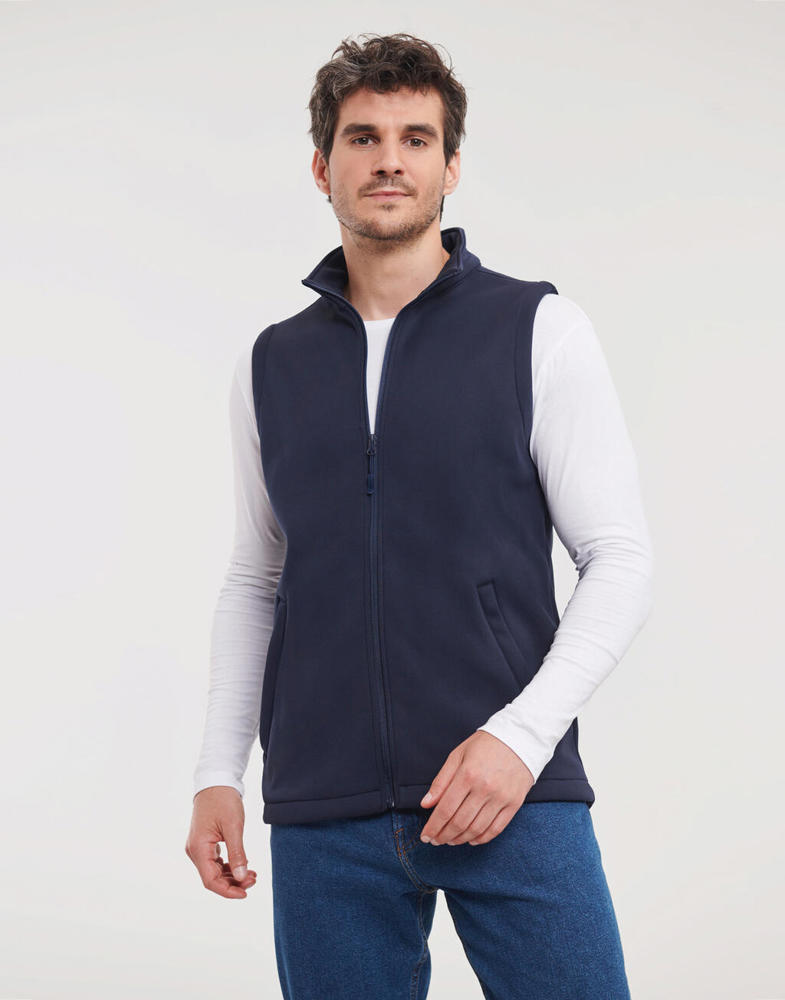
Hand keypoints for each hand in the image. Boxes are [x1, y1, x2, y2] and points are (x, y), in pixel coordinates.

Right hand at [186, 786, 257, 897]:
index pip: (210, 881)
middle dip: (233, 883)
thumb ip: (238, 854)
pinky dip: (228, 866)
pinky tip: (243, 866)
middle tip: (254, 879)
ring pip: (214, 871)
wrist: (216, 781)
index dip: (228, 891)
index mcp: (198, 848)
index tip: (245, 893)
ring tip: (252, 874)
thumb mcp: (234, 827)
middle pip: (212, 878)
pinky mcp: (204, 843)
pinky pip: (215, 862)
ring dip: (232, 876)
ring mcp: (198, 847)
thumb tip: (242, 878)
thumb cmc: (223, 800)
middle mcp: (194, 850)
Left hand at [419, 731, 534, 846]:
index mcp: (467, 774)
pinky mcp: (514, 804)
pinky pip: (496, 829)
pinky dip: (482, 838)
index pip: (446, 809)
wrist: (520, 738)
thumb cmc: (485, 745)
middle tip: (435, 841)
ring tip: (450, 840)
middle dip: (444, 835)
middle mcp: (485, 788)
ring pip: (477, 829)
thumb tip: (426, 804)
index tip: (425, 836)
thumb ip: (441, 781)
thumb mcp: (457, 755)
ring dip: (460, 839)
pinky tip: (471, 839)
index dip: (433, 826)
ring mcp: (501, 798)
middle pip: (460, 822)